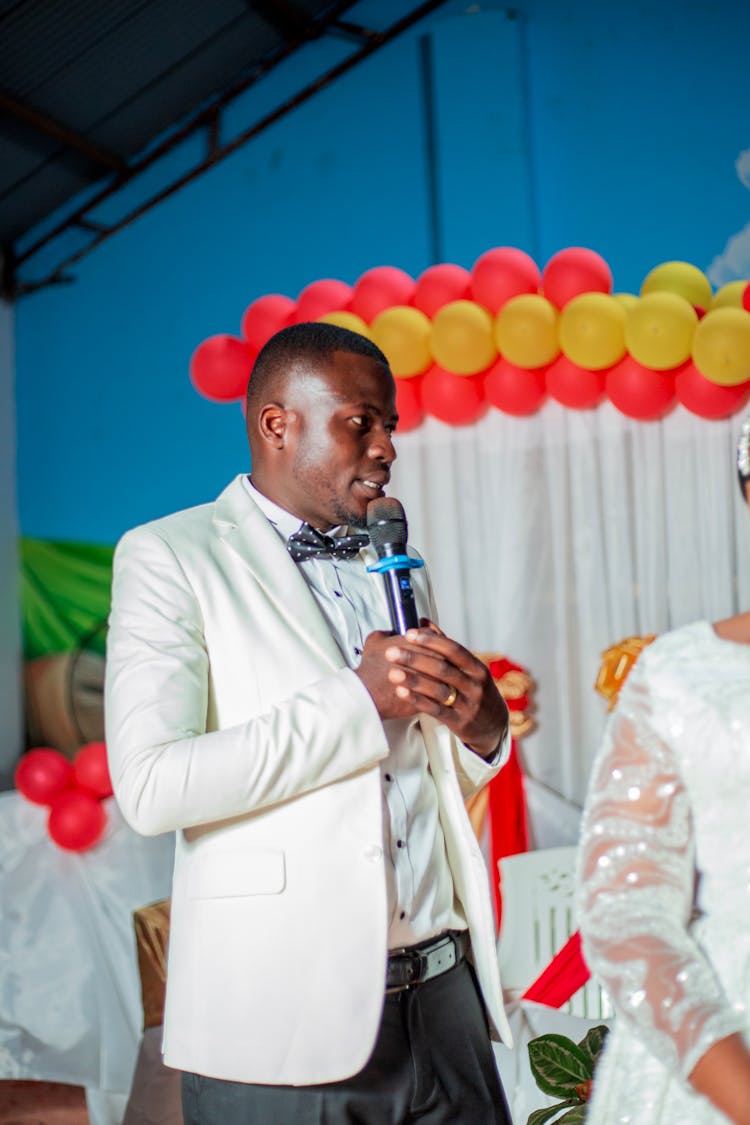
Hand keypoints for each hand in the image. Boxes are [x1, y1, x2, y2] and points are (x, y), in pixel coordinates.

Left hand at [356, 619, 508, 757]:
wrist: (493, 724)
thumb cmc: (473, 689)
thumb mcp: (468, 669)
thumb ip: (445, 646)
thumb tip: (423, 622)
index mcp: (476, 668)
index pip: (453, 649)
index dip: (430, 641)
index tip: (408, 634)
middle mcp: (474, 685)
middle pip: (442, 668)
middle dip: (414, 658)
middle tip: (391, 652)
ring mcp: (468, 704)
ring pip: (438, 689)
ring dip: (413, 680)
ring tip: (392, 672)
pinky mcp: (459, 722)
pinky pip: (436, 710)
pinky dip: (417, 700)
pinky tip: (401, 692)